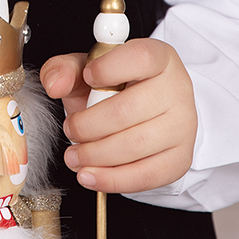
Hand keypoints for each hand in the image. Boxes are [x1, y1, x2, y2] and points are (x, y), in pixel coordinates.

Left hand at [40, 38, 195, 193]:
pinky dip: (110, 179)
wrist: (148, 116)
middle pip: (128, 109)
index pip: (139, 58)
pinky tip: (89, 174)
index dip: (107, 69)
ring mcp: (183, 125)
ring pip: (134, 145)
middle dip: (87, 125)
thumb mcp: (89, 70)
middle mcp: (177, 89)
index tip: (87, 77)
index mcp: (158, 58)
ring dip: (94, 154)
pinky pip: (144, 175)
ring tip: (74, 155)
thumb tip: (55, 84)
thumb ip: (66, 69)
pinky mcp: (179, 158)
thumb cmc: (117, 89)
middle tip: (70, 129)